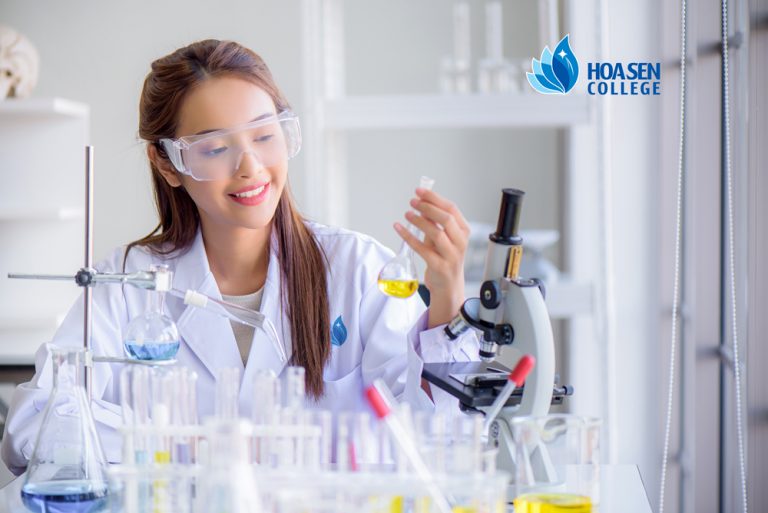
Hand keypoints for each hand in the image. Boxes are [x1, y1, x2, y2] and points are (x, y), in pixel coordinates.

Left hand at [394, 188, 469, 327]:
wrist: (448, 286)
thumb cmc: (444, 258)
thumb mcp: (442, 238)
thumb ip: (434, 222)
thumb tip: (421, 203)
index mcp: (464, 231)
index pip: (451, 209)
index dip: (434, 198)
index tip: (419, 191)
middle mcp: (460, 243)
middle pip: (446, 219)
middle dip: (427, 207)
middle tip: (412, 202)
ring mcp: (451, 256)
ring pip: (436, 233)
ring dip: (419, 221)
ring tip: (407, 214)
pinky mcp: (439, 266)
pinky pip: (422, 249)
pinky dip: (409, 237)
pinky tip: (399, 228)